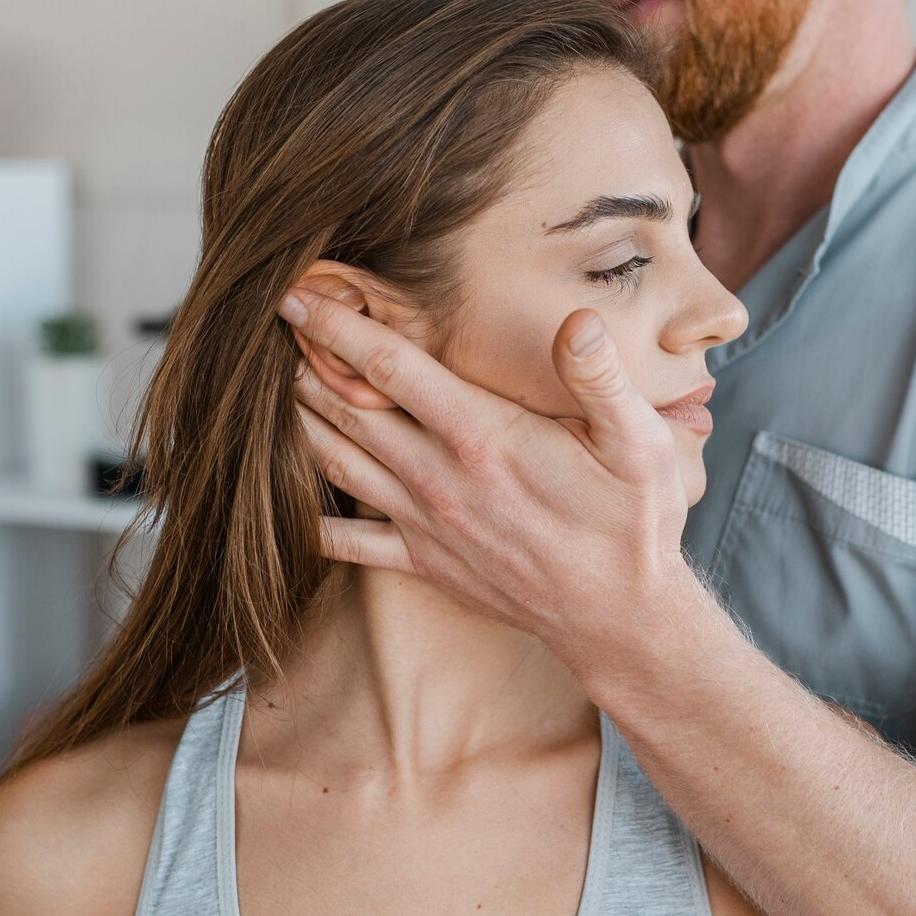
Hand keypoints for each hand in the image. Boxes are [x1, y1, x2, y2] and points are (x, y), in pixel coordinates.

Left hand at [278, 287, 692, 666]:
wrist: (619, 618)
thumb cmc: (632, 525)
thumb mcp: (639, 443)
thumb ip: (601, 378)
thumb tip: (575, 321)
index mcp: (483, 437)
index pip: (390, 369)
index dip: (338, 328)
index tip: (299, 297)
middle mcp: (440, 477)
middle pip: (347, 411)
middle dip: (306, 366)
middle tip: (275, 332)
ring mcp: (425, 524)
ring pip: (337, 465)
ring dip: (301, 425)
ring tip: (275, 390)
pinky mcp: (424, 561)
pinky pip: (348, 542)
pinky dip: (312, 518)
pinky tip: (286, 499)